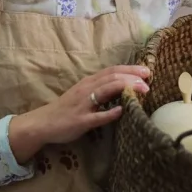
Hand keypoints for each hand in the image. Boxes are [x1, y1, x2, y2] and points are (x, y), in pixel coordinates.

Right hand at [8, 65, 149, 163]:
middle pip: (112, 77)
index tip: (146, 70)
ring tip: (143, 89)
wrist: (43, 122)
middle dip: (132, 76)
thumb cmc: (66, 109)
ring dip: (126, 88)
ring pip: (106, 91)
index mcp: (88, 82)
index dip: (130, 69)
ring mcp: (83, 104)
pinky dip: (110, 113)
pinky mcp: (80, 120)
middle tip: (149, 78)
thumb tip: (123, 88)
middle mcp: (86, 89)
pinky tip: (122, 111)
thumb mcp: (83, 94)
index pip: (111, 71)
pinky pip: (97, 116)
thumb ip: (100, 90)